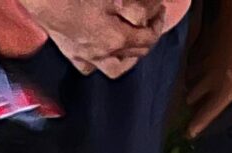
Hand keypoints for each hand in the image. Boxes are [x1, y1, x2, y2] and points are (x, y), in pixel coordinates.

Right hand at [22, 0, 183, 76]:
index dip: (157, 24)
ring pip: (115, 68)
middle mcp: (103, 54)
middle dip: (146, 41)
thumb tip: (152, 9)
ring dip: (127, 59)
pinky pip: (89, 67)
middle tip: (149, 27)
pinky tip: (102, 55)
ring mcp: (86, 57)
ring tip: (131, 48)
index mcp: (116, 38)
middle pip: (134, 55)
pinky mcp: (71, 54)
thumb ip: (136, 5)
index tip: (161, 12)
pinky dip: (100, 62)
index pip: (147, 38)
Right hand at [179, 0, 231, 130]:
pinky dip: (193, 68)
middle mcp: (207, 82)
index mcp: (224, 91)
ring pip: (188, 82)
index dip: (196, 126)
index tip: (190, 133)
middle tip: (202, 102)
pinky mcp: (195, 51)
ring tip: (201, 83)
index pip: (205, 115)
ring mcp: (199, 65)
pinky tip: (202, 65)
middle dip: (195, 102)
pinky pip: (189, 65)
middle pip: (191, 99)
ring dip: (193, 85)